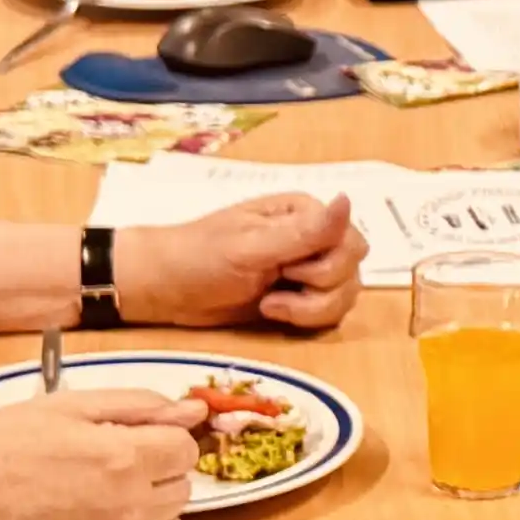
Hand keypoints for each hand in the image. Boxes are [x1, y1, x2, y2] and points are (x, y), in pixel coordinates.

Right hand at [0, 391, 194, 519]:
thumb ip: (136, 406)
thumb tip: (193, 409)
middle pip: (180, 488)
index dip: (161, 439)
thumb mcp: (63, 407)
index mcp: (124, 459)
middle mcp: (129, 510)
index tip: (132, 439)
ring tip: (97, 496)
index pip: (185, 449)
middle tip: (105, 465)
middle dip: (154, 471)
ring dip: (147, 509)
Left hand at [102, 188, 364, 331]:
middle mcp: (314, 237)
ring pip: (346, 296)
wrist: (165, 288)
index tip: (287, 269)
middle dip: (319, 290)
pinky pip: (331, 313)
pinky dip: (308, 319)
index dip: (327, 265)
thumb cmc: (200, 258)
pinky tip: (274, 312)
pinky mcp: (300, 297)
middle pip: (353, 271)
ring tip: (271, 305)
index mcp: (305, 212)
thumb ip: (305, 231)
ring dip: (312, 310)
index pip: (351, 241)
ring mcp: (308, 269)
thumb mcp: (252, 246)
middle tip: (276, 287)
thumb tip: (347, 200)